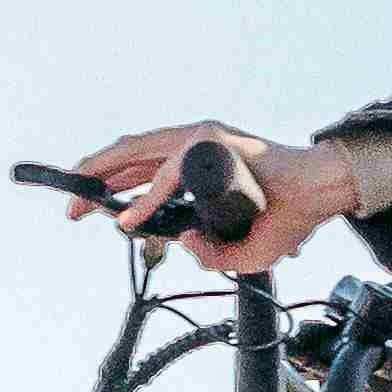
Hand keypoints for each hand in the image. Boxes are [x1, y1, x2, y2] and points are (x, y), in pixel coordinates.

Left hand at [57, 120, 360, 278]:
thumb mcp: (240, 248)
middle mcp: (194, 144)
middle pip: (129, 155)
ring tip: (80, 204)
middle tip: (71, 208)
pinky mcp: (212, 145)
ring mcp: (202, 140)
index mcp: (197, 161)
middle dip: (93, 179)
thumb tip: (184, 243)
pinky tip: (129, 220)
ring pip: (137, 153)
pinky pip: (170, 175)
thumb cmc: (288, 213)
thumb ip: (210, 251)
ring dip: (104, 177)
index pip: (141, 164)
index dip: (111, 182)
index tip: (86, 203)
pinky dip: (147, 198)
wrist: (320, 195)